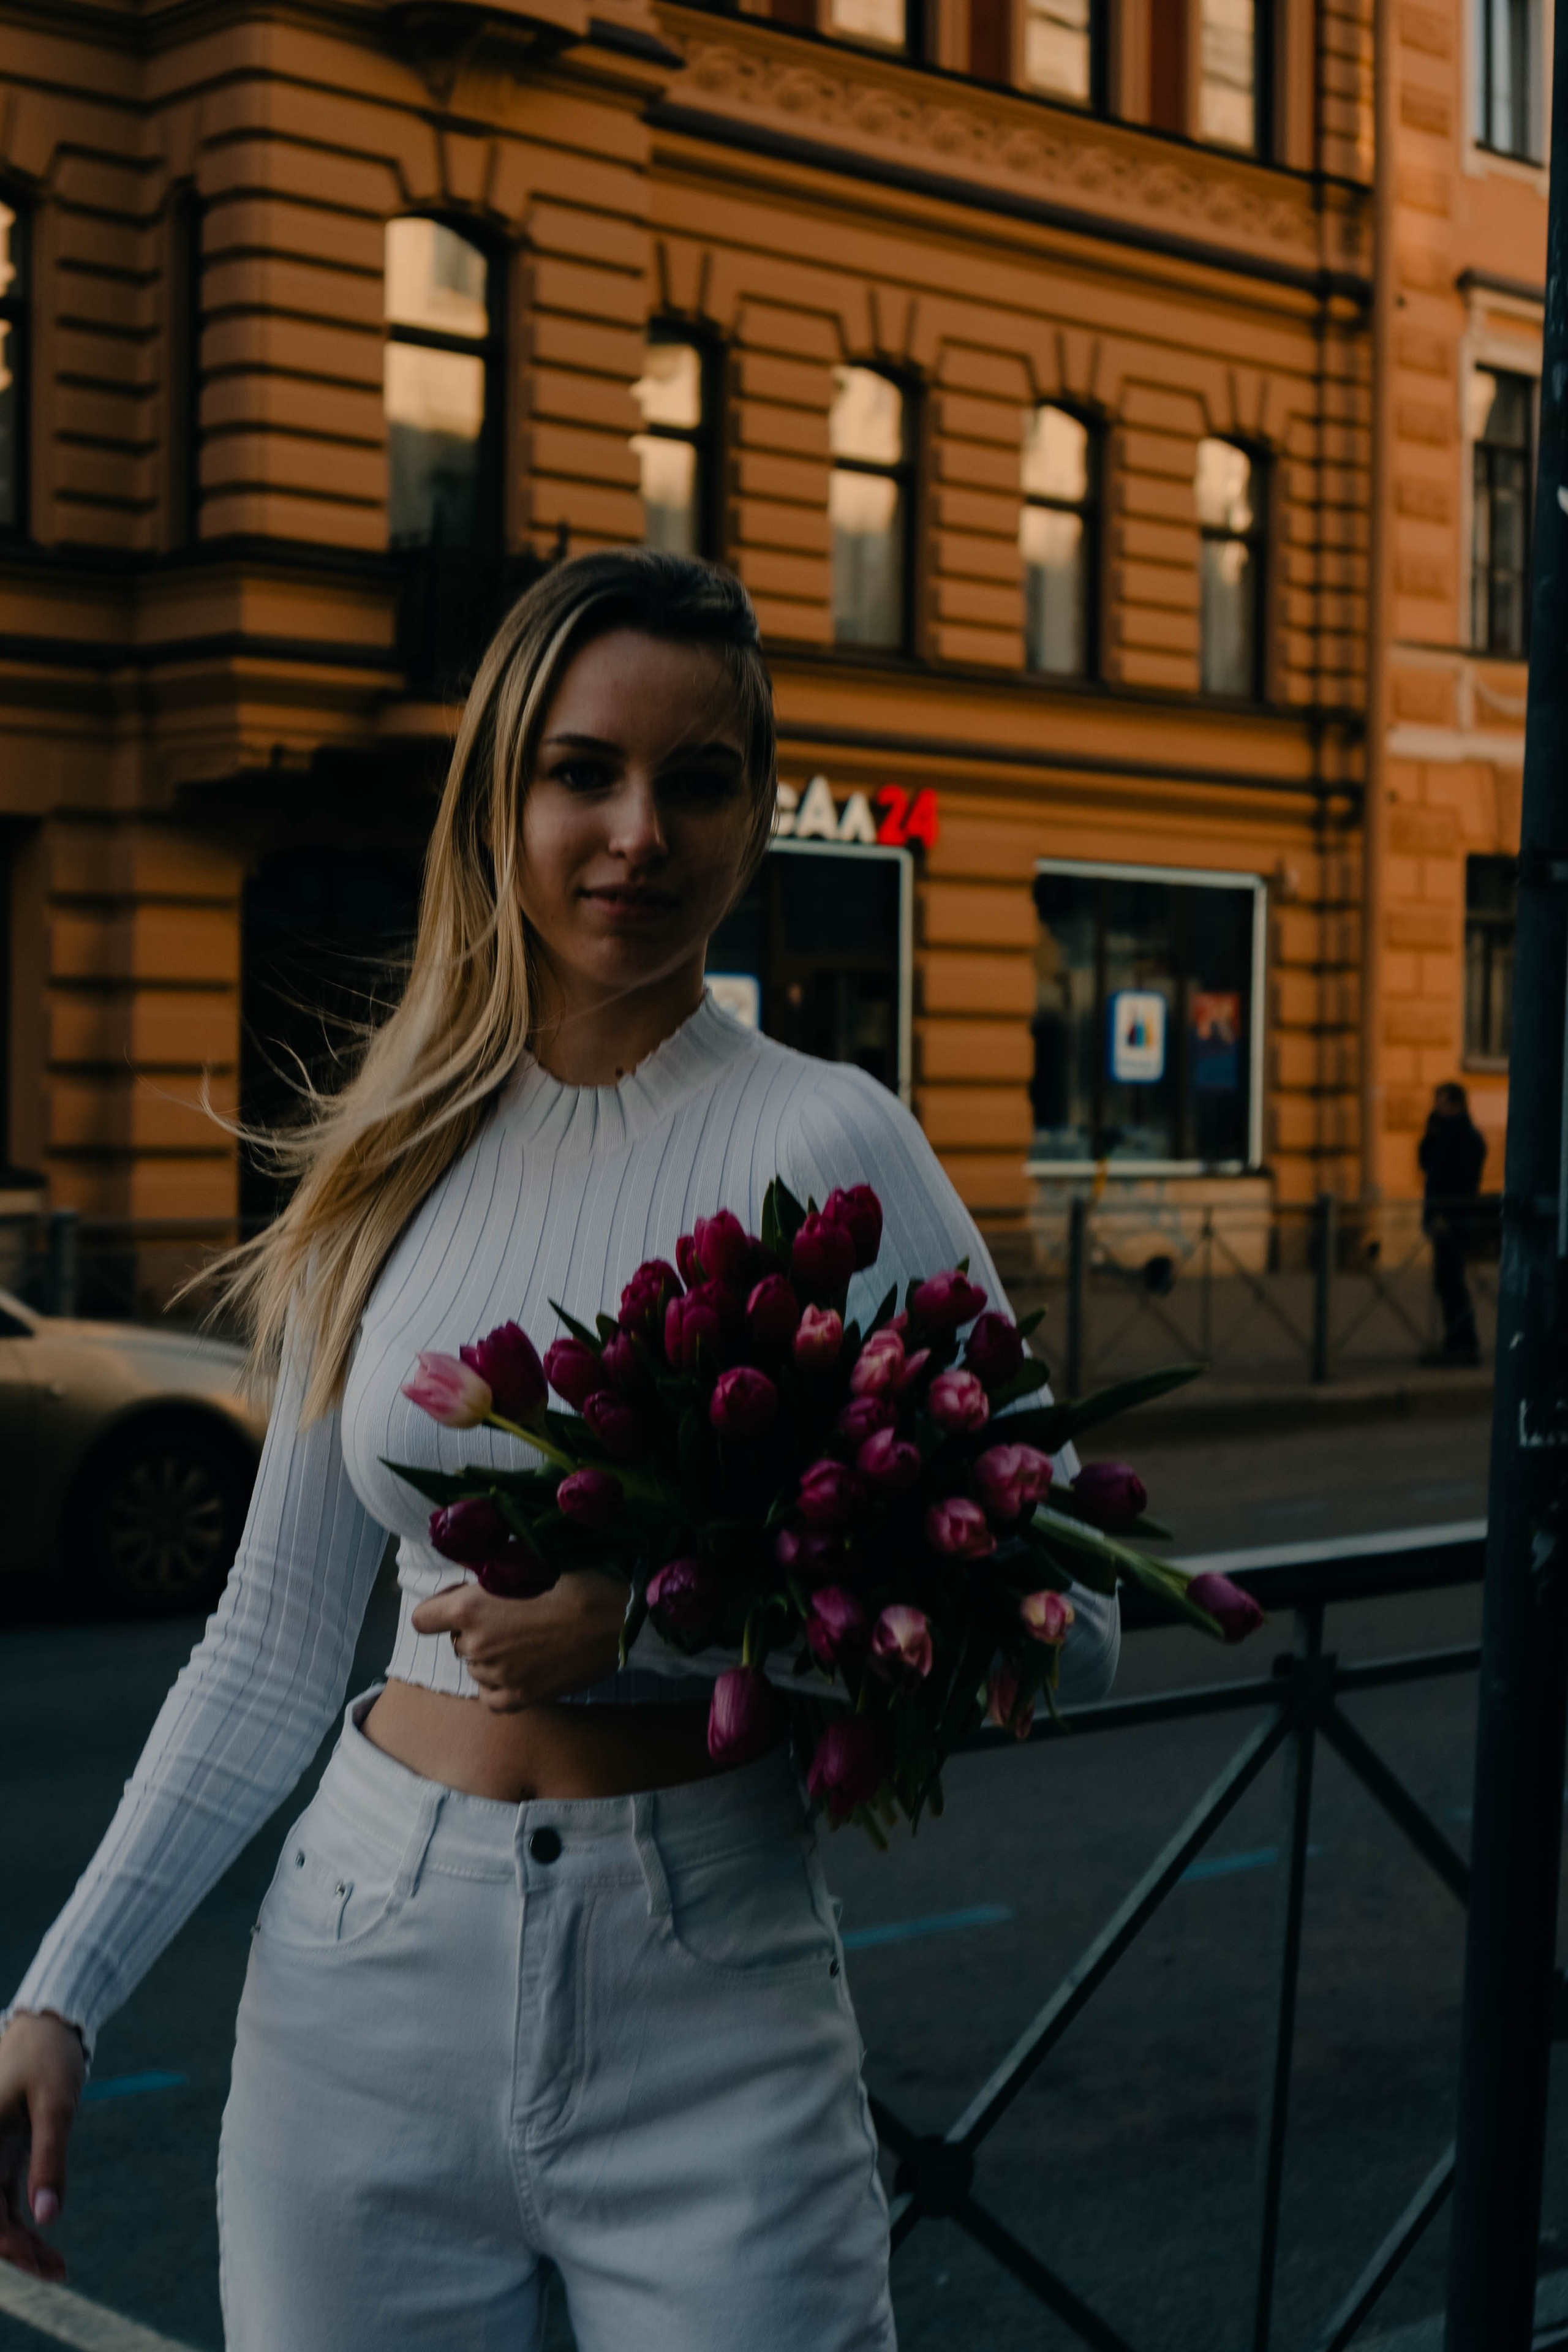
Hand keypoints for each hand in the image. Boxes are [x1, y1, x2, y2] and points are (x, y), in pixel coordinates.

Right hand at [0, 2010, 84, 2279]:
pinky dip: (24, 2224)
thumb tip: (48, 2218)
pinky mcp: (1, 2159)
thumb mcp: (56, 2103)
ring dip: (21, 2244)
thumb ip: (51, 2158)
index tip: (37, 2257)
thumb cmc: (50, 2056)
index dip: (4, 2241)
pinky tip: (47, 2243)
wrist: (48, 2024)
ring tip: (60, 2268)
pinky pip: (4, 2204)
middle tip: (58, 2271)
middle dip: (15, 2251)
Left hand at [410, 1571, 629, 1711]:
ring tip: (526, 1639)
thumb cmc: (580, 1583)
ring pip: (475, 1668)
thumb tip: (483, 1558)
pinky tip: (521, 1668)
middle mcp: (477, 1646)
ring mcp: (498, 1677)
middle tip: (510, 1615)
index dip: (440, 1608)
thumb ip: (499, 1564)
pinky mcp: (521, 1699)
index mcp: (472, 1608)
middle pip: (457, 1642)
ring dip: (491, 1655)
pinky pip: (490, 1697)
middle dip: (475, 1629)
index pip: (423, 1618)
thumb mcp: (535, 1559)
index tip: (465, 1601)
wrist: (620, 1623)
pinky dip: (499, 1684)